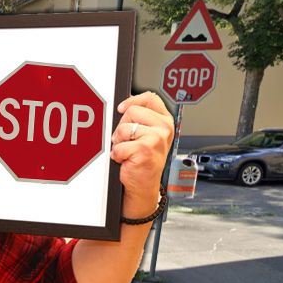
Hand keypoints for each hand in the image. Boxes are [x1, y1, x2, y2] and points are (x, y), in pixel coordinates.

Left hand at [110, 92, 174, 218]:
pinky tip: (126, 160)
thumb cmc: (143, 159)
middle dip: (122, 126)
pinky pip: (119, 145)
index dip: (132, 100)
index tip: (122, 109)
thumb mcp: (147, 135)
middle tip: (127, 141)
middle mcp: (164, 128)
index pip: (150, 98)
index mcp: (165, 121)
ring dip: (119, 141)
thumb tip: (124, 105)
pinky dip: (117, 154)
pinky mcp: (146, 150)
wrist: (144, 184)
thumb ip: (141, 118)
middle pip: (132, 111)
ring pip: (124, 128)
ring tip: (127, 151)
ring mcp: (157, 138)